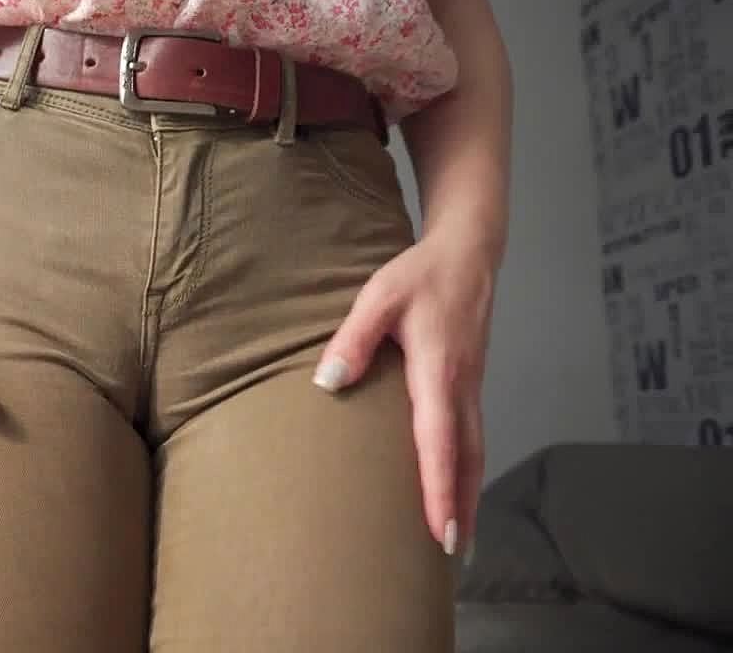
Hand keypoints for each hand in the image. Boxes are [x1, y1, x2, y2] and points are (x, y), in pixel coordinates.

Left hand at [311, 230, 495, 558]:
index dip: (440, 490)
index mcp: (439, 372)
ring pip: (474, 449)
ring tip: (457, 535)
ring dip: (468, 492)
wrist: (468, 252)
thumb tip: (329, 381)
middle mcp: (462, 387)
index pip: (439, 443)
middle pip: (467, 459)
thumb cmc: (421, 274)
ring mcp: (471, 385)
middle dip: (461, 507)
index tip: (440, 530)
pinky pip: (472, 434)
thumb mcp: (378, 297)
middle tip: (452, 553)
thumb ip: (352, 339)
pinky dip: (467, 466)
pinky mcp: (469, 381)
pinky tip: (456, 482)